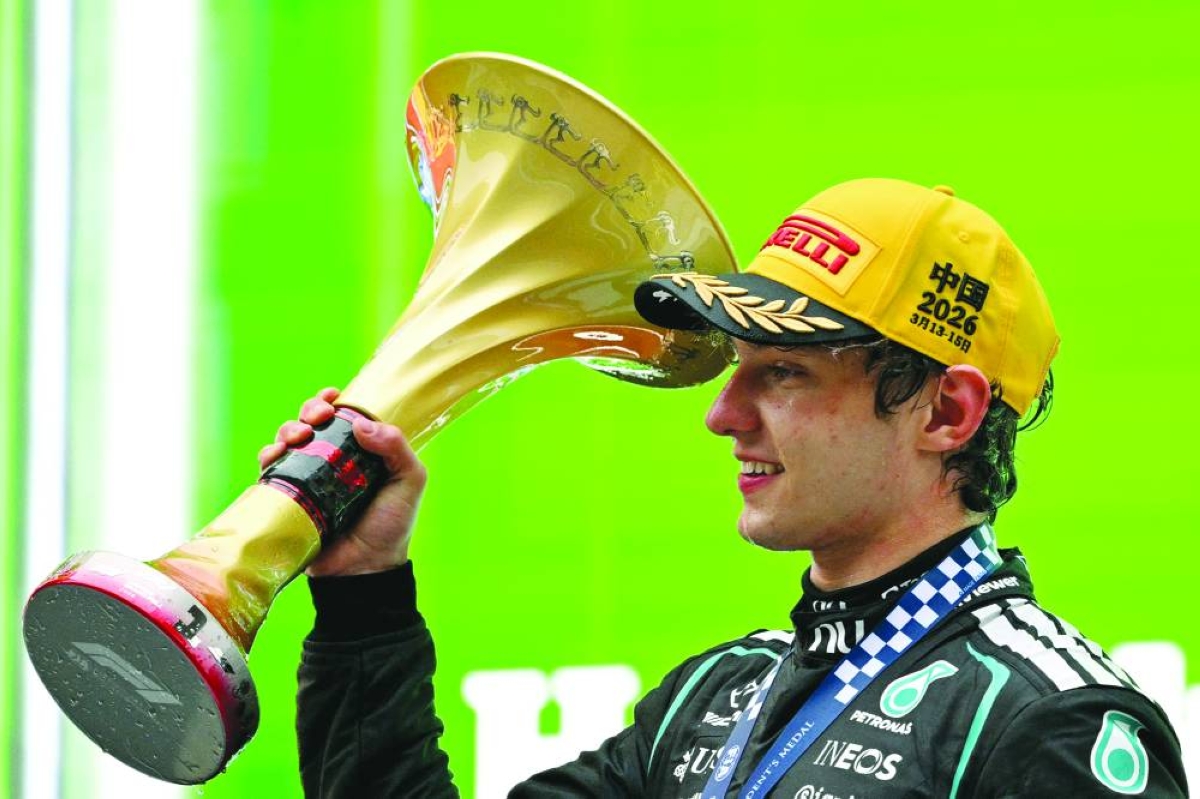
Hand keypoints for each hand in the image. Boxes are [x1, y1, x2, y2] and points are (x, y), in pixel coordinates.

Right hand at [259, 387, 426, 576]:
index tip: (333, 398)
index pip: (342, 416)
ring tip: (297, 438)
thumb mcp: (408, 481)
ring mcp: (308, 478)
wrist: (364, 570)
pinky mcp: (288, 497)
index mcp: (360, 451)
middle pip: (311, 421)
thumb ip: (395, 447)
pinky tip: (275, 455)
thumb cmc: (391, 526)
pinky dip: (268, 456)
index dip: (332, 401)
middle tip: (317, 418)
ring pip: (288, 440)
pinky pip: (271, 470)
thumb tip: (360, 424)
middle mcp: (332, 460)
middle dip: (309, 410)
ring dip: (288, 429)